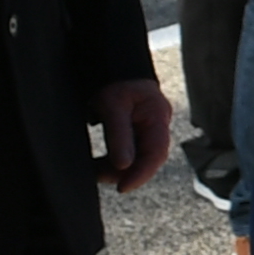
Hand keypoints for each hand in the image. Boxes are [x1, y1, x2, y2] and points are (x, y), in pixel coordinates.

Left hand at [93, 75, 174, 193]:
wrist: (114, 66)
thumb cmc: (114, 82)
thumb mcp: (112, 106)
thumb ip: (119, 136)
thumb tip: (123, 166)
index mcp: (157, 117)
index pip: (156, 153)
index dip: (141, 174)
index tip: (122, 188)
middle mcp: (158, 126)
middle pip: (148, 159)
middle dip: (126, 173)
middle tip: (99, 177)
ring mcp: (149, 130)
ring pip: (138, 158)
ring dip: (118, 169)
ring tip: (96, 172)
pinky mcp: (138, 133)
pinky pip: (131, 153)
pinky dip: (115, 162)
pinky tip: (100, 165)